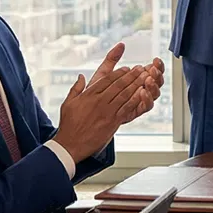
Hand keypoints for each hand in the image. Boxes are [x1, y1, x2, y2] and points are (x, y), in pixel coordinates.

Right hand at [53, 43, 157, 160]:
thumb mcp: (68, 104)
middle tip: (140, 69)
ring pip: (125, 94)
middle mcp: (99, 101)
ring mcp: (107, 111)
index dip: (119, 72)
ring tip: (145, 77)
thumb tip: (81, 76)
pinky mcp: (113, 122)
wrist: (71, 145)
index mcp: (88, 95)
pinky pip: (127, 108)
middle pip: (119, 84)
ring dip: (136, 84)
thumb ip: (76, 88)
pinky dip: (136, 99)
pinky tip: (143, 94)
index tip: (127, 68)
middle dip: (131, 75)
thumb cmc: (69, 125)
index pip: (107, 79)